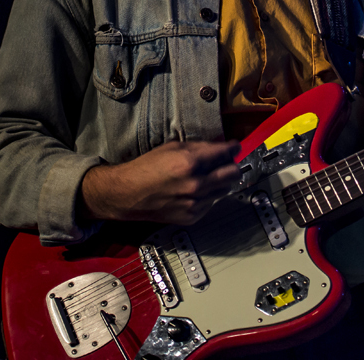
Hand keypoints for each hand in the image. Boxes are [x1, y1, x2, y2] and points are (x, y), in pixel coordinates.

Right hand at [79, 140, 241, 224]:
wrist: (128, 194)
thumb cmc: (146, 168)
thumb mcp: (171, 147)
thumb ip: (198, 147)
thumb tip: (219, 146)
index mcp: (190, 162)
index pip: (226, 153)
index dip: (233, 148)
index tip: (235, 147)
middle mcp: (196, 184)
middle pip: (233, 173)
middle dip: (232, 165)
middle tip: (227, 162)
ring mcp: (195, 202)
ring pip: (225, 190)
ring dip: (220, 182)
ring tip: (206, 177)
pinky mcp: (192, 216)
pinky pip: (212, 203)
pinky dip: (208, 196)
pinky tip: (194, 191)